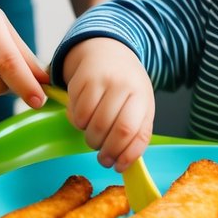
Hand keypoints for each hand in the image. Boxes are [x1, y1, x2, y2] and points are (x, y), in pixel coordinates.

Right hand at [62, 38, 154, 168]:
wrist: (108, 51)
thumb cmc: (126, 85)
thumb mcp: (141, 105)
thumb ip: (138, 133)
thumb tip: (124, 164)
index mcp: (142, 94)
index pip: (131, 130)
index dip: (123, 154)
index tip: (117, 166)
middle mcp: (122, 85)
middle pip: (109, 130)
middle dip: (105, 151)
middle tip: (103, 157)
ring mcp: (101, 80)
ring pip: (90, 124)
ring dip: (90, 139)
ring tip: (95, 137)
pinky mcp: (80, 79)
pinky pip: (76, 113)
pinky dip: (78, 124)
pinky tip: (84, 120)